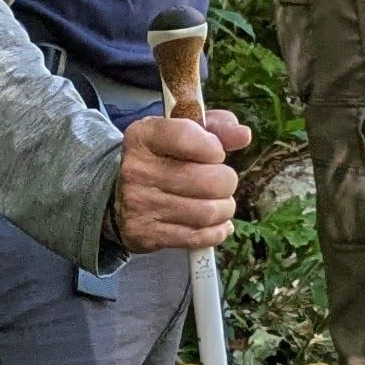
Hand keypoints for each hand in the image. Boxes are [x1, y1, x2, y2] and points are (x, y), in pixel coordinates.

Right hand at [115, 108, 251, 252]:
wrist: (121, 195)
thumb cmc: (163, 158)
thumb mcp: (184, 132)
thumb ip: (217, 127)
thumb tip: (243, 135)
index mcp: (144, 136)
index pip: (187, 136)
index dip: (214, 147)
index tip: (216, 153)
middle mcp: (137, 170)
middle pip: (208, 181)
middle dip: (226, 182)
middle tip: (222, 182)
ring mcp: (140, 204)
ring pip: (207, 212)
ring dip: (224, 208)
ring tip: (220, 203)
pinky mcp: (146, 234)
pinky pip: (197, 237)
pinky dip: (217, 231)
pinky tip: (216, 223)